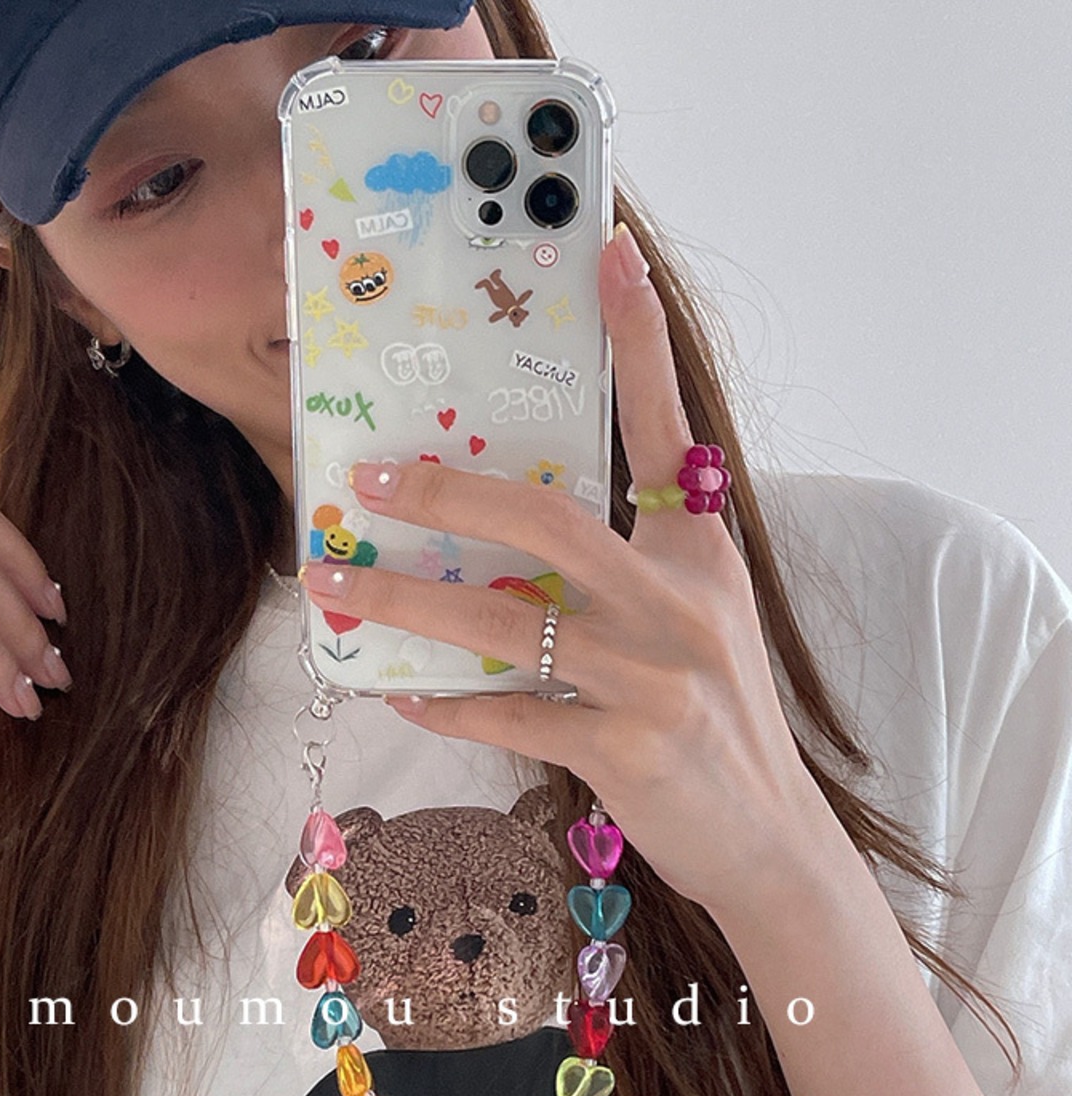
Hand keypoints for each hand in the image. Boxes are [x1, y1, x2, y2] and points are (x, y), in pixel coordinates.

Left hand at [301, 228, 830, 916]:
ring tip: (332, 581)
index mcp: (700, 552)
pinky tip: (404, 692)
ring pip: (501, 619)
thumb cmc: (719, 719)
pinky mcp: (625, 746)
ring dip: (402, 599)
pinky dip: (447, 701)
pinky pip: (507, 711)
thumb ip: (626, 570)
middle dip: (446, 489)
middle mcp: (680, 600)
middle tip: (370, 475)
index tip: (610, 253)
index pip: (665, 428)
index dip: (639, 340)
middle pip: (546, 519)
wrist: (768, 837)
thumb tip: (508, 543)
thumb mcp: (694, 620)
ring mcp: (654, 675)